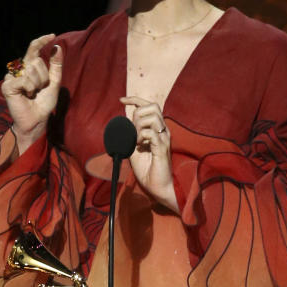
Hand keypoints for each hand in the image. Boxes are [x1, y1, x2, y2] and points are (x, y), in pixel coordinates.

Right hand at [2, 34, 62, 154]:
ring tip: (33, 94)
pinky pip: (24, 80)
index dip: (41, 41)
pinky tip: (26, 96)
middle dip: (44, 77)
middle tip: (39, 90)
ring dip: (37, 84)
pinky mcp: (7, 85)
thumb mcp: (54, 82)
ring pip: (31, 70)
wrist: (37, 119)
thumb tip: (57, 47)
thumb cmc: (44, 103)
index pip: (34, 49)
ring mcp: (12, 77)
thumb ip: (56, 65)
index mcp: (30, 67)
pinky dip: (30, 89)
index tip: (52, 35)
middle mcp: (19, 70)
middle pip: (37, 62)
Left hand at [119, 96, 178, 212]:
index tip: (121, 100)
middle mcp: (163, 130)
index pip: (149, 106)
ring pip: (152, 117)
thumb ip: (130, 133)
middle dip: (138, 113)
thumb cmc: (146, 168)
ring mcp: (164, 138)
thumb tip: (123, 120)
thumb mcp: (133, 147)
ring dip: (138, 126)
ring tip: (135, 140)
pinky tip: (138, 146)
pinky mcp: (163, 147)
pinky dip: (140, 136)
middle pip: (153, 107)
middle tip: (132, 130)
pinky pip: (150, 132)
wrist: (156, 186)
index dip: (135, 99)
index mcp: (157, 129)